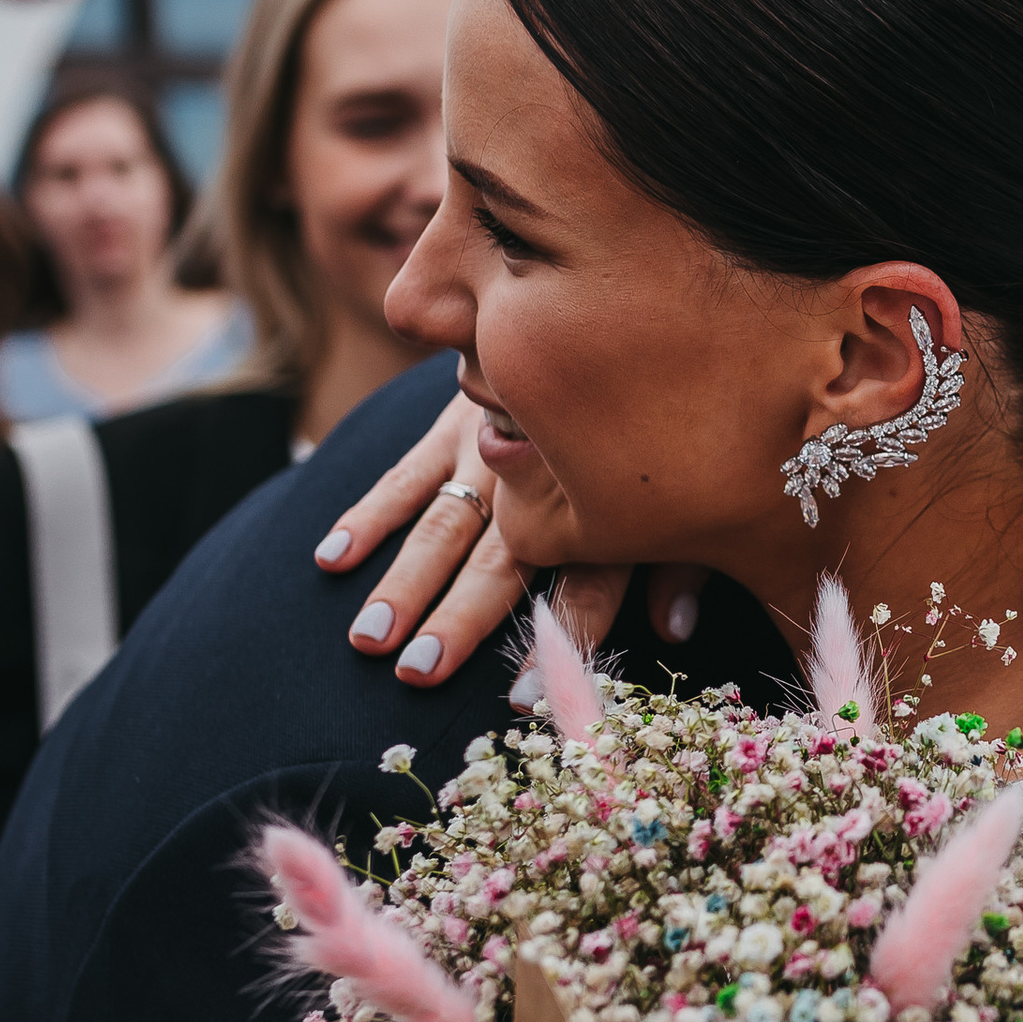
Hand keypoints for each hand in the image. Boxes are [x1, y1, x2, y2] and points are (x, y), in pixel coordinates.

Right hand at [315, 387, 704, 685]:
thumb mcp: (688, 492)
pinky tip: (334, 558)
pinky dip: (371, 514)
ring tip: (369, 636)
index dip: (560, 638)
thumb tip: (680, 631)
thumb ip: (684, 565)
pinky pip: (409, 472)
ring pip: (445, 523)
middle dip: (459, 618)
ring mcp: (492, 446)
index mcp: (608, 504)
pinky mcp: (455, 421)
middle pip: (501, 561)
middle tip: (418, 672)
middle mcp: (544, 478)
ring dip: (404, 581)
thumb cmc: (658, 427)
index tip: (524, 699)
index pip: (589, 583)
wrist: (608, 322)